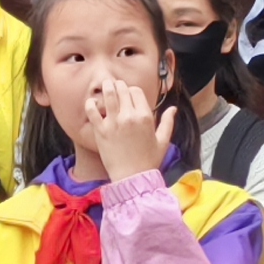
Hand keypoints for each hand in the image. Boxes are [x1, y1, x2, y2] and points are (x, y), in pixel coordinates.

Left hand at [73, 69, 164, 189]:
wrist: (132, 178)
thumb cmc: (149, 161)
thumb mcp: (163, 141)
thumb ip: (168, 122)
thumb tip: (172, 108)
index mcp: (145, 116)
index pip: (136, 91)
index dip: (132, 90)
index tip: (129, 94)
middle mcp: (129, 116)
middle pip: (122, 89)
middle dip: (119, 86)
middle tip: (115, 86)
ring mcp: (114, 123)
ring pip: (108, 95)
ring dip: (106, 87)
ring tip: (105, 85)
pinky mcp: (101, 131)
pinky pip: (92, 111)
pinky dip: (90, 104)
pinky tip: (92, 103)